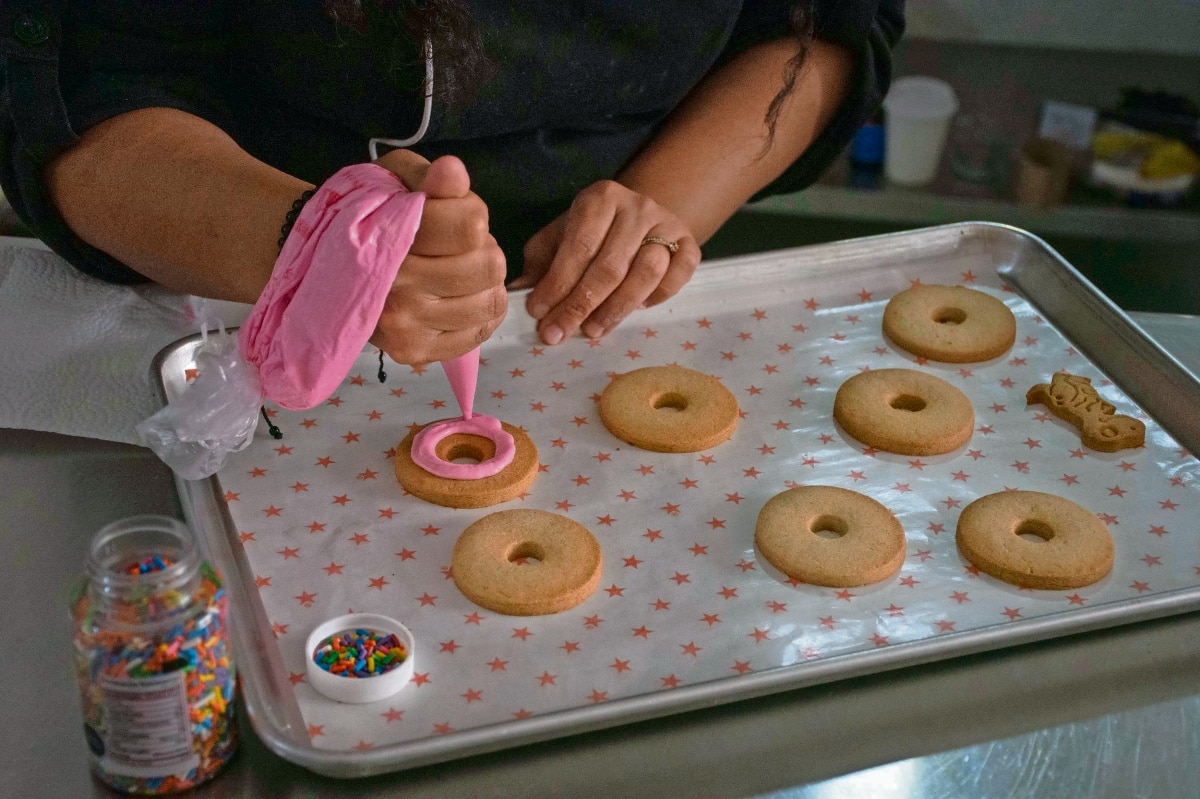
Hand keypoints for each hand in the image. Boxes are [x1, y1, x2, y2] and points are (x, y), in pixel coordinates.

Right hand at [370, 151, 506, 364]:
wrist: (327, 263)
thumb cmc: (372, 214)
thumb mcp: (398, 181)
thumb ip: (428, 177)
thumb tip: (452, 171)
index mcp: (390, 237)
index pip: (472, 225)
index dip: (468, 213)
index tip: (448, 213)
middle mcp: (396, 287)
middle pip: (489, 266)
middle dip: (482, 249)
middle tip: (456, 248)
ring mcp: (404, 326)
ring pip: (489, 302)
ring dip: (483, 284)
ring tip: (455, 274)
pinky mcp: (412, 352)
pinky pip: (478, 333)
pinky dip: (478, 314)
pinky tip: (457, 299)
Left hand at [511, 180, 700, 344]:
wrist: (641, 215)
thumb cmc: (592, 232)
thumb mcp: (561, 236)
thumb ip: (540, 262)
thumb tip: (516, 292)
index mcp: (600, 199)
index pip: (578, 247)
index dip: (557, 285)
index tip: (538, 314)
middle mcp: (637, 207)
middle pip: (610, 266)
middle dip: (580, 306)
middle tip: (558, 334)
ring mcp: (667, 224)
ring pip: (646, 273)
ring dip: (616, 309)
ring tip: (592, 330)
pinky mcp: (689, 242)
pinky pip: (679, 274)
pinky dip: (659, 295)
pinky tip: (638, 309)